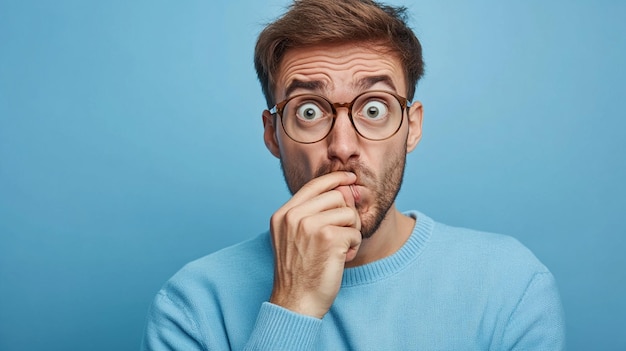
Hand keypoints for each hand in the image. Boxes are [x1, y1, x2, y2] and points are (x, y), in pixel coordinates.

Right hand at [269, 171, 361, 318]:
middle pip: (336, 196)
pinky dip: (353, 247)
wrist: (295, 302)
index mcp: (283, 214)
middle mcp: (294, 216)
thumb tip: (344, 189)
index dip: (335, 178)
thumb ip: (310, 213)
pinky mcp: (328, 238)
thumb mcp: (293, 237)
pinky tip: (341, 259)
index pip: (314, 185)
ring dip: (351, 232)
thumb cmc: (298, 273)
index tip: (350, 178)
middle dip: (347, 214)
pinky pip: (355, 232)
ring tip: (340, 249)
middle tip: (344, 234)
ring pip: (349, 213)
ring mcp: (310, 226)